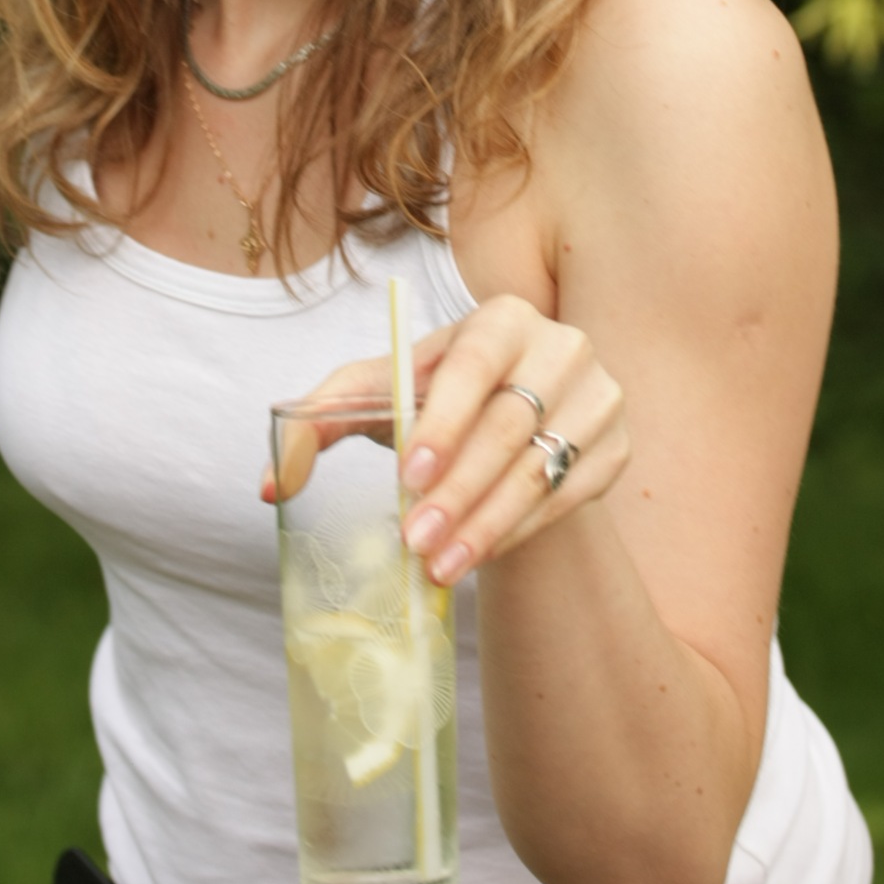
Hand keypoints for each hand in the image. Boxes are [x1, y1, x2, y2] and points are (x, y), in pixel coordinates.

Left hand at [261, 294, 629, 585]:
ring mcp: (599, 396)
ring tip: (440, 566)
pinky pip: (568, 496)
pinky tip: (480, 556)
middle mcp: (560, 344)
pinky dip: (521, 531)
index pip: (474, 364)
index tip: (409, 475)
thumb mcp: (380, 400)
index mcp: (502, 317)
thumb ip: (320, 422)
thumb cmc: (437, 408)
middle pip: (508, 423)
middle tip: (415, 540)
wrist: (512, 440)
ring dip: (487, 522)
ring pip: (539, 466)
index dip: (443, 418)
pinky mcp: (615, 448)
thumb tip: (268, 484)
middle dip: (458, 489)